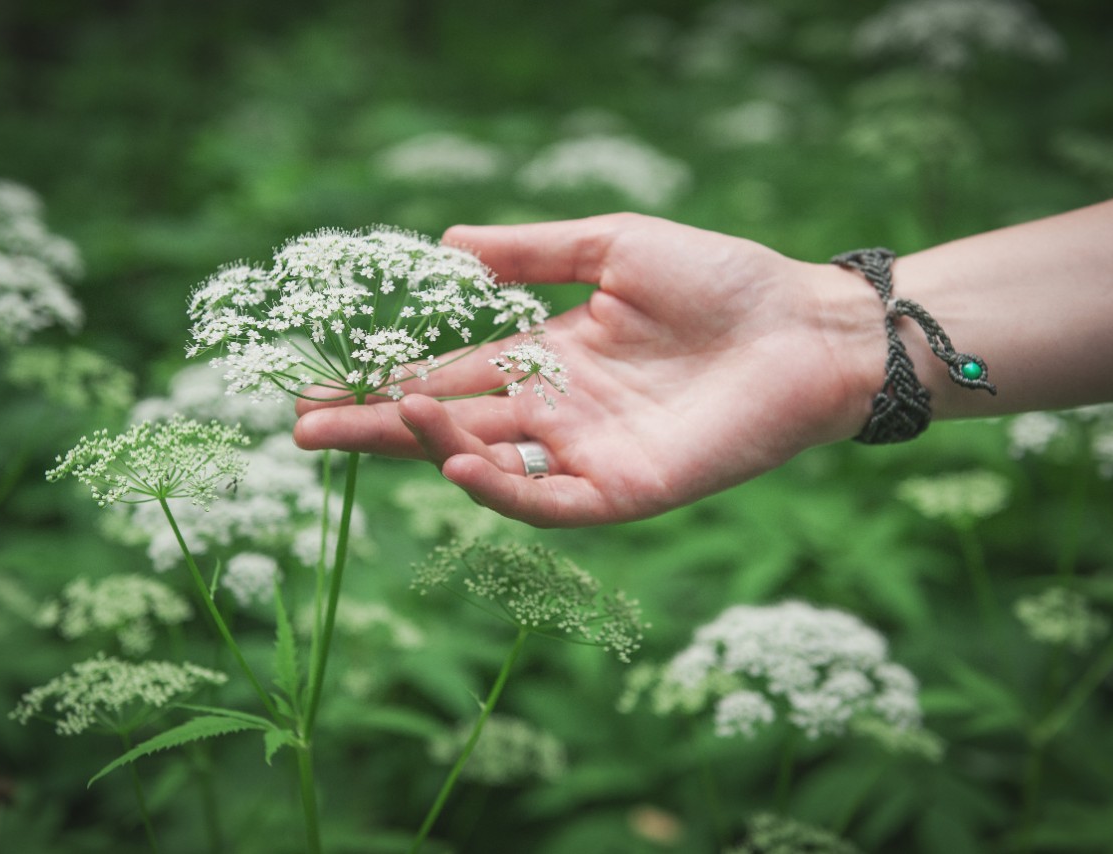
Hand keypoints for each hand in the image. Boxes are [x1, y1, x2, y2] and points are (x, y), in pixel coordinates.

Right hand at [293, 213, 881, 526]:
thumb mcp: (614, 247)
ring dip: (433, 446)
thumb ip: (534, 253)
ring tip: (383, 415)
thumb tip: (444, 244)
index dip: (388, 377)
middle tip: (302, 427)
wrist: (810, 324)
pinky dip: (505, 490)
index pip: (454, 371)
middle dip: (379, 427)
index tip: (320, 379)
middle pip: (452, 425)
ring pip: (492, 463)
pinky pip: (553, 502)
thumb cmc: (722, 278)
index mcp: (550, 356)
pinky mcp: (628, 490)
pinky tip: (459, 464)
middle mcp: (559, 412)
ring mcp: (590, 455)